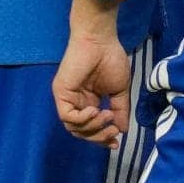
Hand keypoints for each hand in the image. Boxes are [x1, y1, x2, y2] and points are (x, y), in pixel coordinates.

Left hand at [53, 32, 131, 146]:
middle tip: (113, 132)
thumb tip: (122, 130)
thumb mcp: (119, 91)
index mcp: (89, 102)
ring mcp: (67, 98)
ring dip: (92, 127)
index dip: (102, 138)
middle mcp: (76, 103)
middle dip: (98, 136)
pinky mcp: (61, 92)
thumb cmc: (111, 58)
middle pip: (81, 132)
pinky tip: (95, 111)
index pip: (91, 128)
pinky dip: (82, 119)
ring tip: (106, 116)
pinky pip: (67, 116)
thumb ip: (120, 110)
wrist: (101, 40)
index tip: (116, 143)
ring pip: (73, 128)